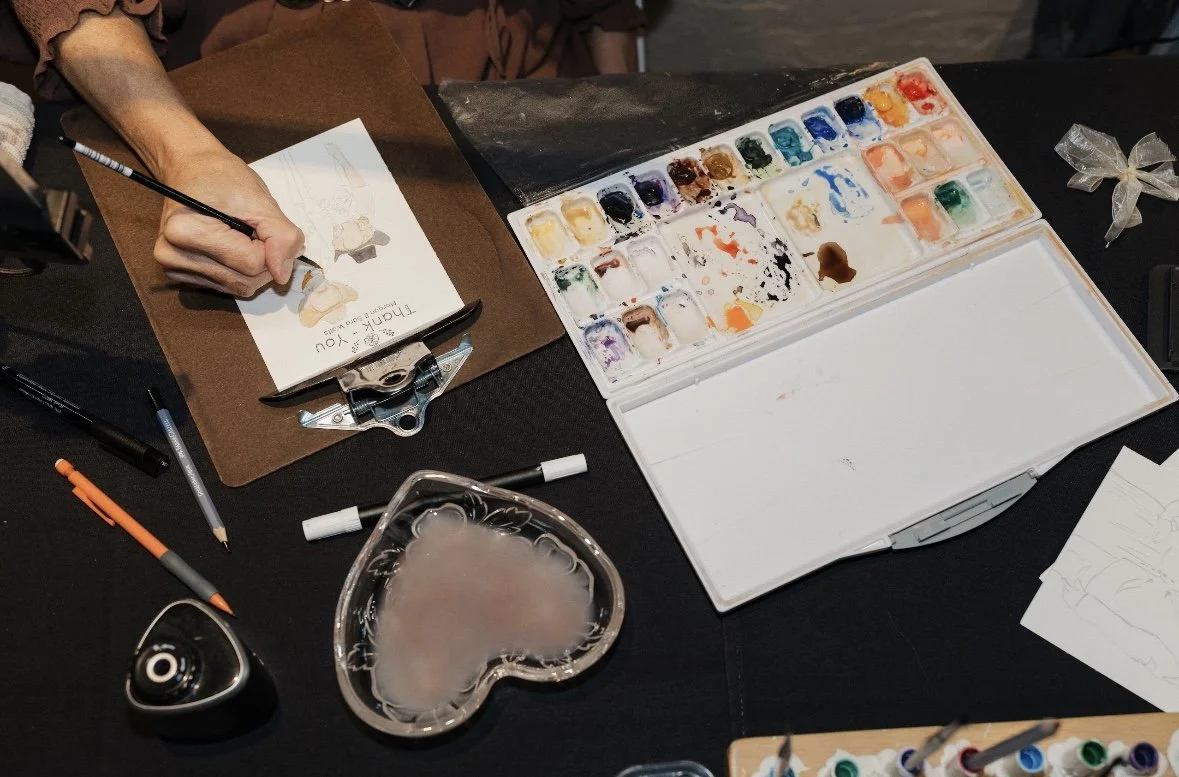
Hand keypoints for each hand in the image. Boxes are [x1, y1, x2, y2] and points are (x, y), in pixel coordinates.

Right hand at [153, 148, 304, 296]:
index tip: (258, 223)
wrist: (191, 170)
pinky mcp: (182, 277)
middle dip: (263, 258)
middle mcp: (172, 257)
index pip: (253, 264)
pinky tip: (229, 246)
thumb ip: (279, 235)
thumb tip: (283, 275)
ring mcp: (174, 270)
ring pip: (239, 288)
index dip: (269, 245)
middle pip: (246, 282)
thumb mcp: (258, 198)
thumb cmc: (220, 176)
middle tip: (252, 228)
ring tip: (239, 235)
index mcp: (185, 233)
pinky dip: (239, 269)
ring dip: (252, 265)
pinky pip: (228, 286)